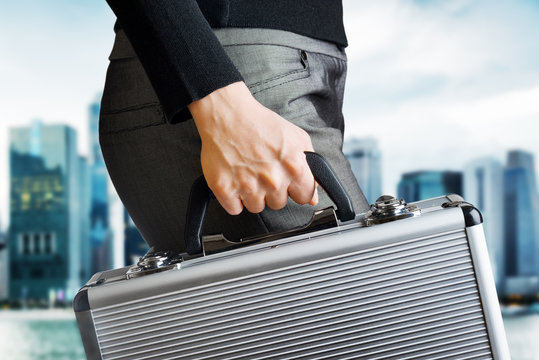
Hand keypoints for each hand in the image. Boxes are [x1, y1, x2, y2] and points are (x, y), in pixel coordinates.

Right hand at [188, 81, 318, 214]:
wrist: (226, 114)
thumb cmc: (259, 123)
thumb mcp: (297, 138)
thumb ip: (311, 167)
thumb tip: (314, 196)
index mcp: (293, 167)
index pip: (304, 197)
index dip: (296, 190)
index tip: (288, 183)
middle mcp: (272, 179)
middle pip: (278, 204)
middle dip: (273, 190)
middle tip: (263, 171)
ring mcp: (248, 186)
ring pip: (256, 207)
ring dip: (253, 195)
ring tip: (248, 173)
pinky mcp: (225, 188)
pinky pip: (235, 209)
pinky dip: (233, 198)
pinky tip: (235, 180)